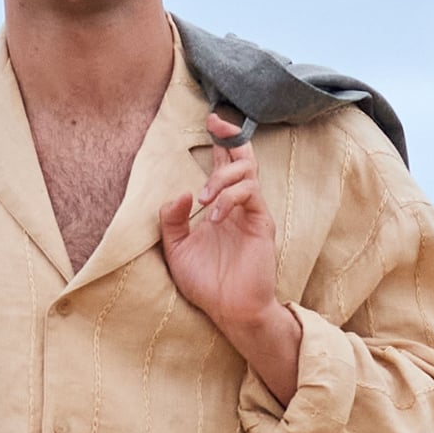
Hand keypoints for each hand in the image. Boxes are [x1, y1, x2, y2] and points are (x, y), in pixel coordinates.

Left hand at [159, 116, 301, 400]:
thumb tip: (179, 193)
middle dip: (230, 135)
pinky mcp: (262, 224)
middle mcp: (239, 203)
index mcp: (220, 204)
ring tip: (202, 200)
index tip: (209, 121)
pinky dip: (229, 199)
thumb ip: (171, 221)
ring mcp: (252, 212)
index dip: (219, 139)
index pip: (222, 163)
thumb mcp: (176, 250)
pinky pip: (250, 196)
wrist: (231, 312)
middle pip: (242, 156)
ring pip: (246, 173)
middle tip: (215, 122)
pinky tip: (213, 217)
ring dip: (221, 178)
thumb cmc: (207, 283)